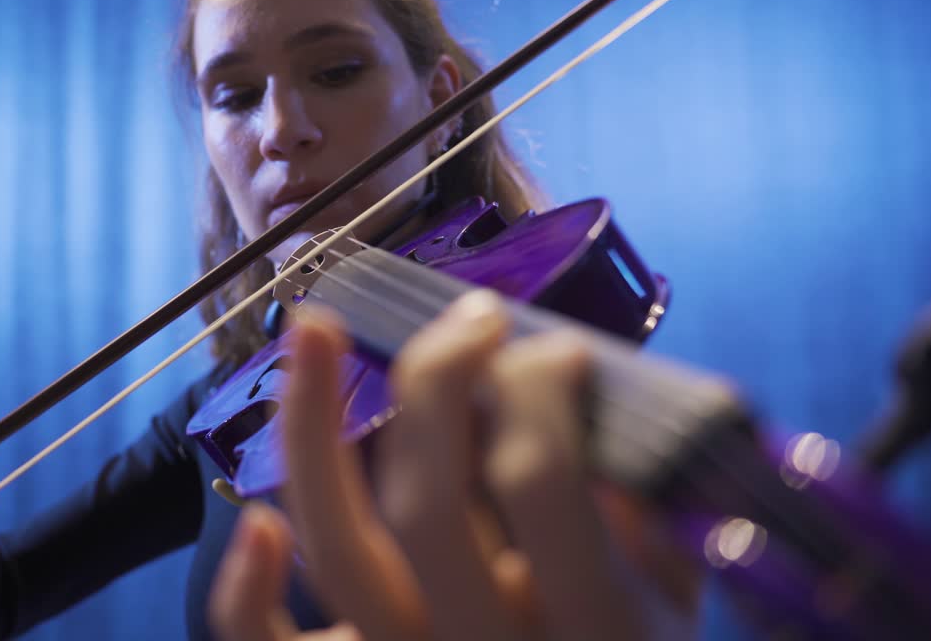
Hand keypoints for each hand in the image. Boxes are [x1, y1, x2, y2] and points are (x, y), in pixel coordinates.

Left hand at [210, 290, 699, 640]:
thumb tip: (586, 424)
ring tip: (316, 326)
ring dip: (312, 428)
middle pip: (423, 505)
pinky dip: (247, 591)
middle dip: (436, 385)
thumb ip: (651, 521)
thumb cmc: (638, 634)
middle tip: (476, 322)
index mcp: (598, 628)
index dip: (535, 392)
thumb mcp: (682, 589)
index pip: (539, 485)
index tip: (557, 349)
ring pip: (336, 551)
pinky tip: (260, 522)